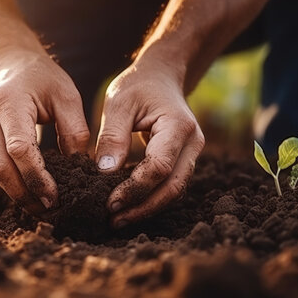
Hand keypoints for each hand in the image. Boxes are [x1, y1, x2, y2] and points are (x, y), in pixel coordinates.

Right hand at [0, 50, 89, 214]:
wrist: (8, 63)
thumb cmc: (42, 78)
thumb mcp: (67, 95)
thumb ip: (74, 130)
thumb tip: (79, 169)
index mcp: (7, 103)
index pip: (19, 149)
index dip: (37, 177)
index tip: (55, 196)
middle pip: (1, 168)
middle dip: (25, 194)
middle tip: (50, 210)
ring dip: (18, 193)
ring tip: (43, 206)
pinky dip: (11, 183)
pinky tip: (31, 190)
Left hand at [95, 63, 204, 227]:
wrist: (161, 77)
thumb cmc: (138, 86)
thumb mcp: (119, 104)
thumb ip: (113, 137)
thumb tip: (104, 172)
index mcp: (178, 126)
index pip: (159, 167)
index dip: (134, 188)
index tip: (109, 201)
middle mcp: (193, 143)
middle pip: (172, 187)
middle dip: (142, 207)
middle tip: (113, 220)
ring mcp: (192, 154)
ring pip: (174, 191)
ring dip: (146, 208)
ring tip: (117, 219)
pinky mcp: (184, 161)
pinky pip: (170, 186)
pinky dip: (150, 198)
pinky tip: (128, 206)